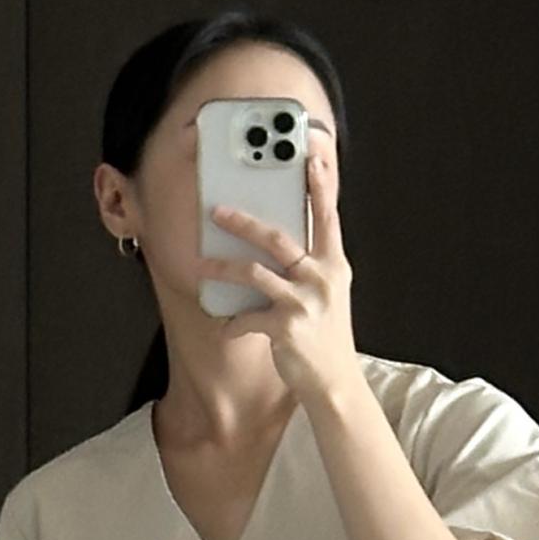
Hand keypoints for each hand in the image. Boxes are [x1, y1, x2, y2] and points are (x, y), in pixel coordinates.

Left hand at [202, 147, 357, 402]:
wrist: (336, 383)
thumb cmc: (327, 338)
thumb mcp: (328, 296)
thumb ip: (311, 268)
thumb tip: (279, 247)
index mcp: (334, 266)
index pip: (326, 218)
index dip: (319, 187)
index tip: (311, 156)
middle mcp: (321, 279)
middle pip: (276, 238)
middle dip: (243, 222)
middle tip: (216, 211)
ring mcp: (303, 302)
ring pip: (254, 273)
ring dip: (223, 268)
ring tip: (202, 266)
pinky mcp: (285, 327)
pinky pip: (247, 318)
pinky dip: (232, 324)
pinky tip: (225, 329)